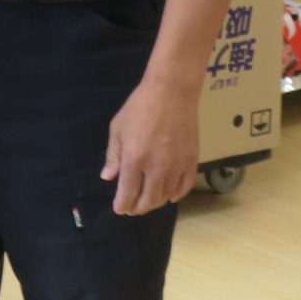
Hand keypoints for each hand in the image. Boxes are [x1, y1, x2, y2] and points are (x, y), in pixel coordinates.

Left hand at [100, 76, 199, 215]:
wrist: (172, 91)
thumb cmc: (140, 107)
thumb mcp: (118, 128)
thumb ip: (113, 156)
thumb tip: (108, 177)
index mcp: (135, 159)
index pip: (128, 193)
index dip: (123, 204)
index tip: (119, 208)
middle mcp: (157, 167)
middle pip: (148, 200)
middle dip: (137, 208)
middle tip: (132, 208)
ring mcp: (177, 165)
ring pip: (167, 196)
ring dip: (156, 202)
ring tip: (148, 200)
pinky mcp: (192, 160)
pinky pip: (185, 186)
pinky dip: (177, 194)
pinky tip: (170, 195)